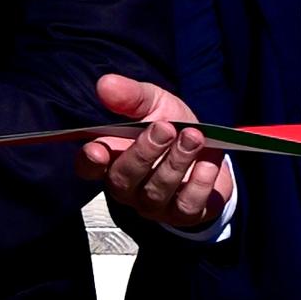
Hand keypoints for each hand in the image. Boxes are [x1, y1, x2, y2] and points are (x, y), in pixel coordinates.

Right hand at [80, 72, 227, 235]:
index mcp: (112, 159)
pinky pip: (186, 206)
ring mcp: (154, 205)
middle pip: (123, 180)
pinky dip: (199, 183)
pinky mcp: (184, 215)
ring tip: (193, 136)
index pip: (89, 167)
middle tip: (165, 128)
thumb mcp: (154, 103)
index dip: (90, 162)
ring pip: (155, 192)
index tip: (97, 149)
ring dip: (175, 162)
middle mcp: (128, 188)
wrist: (211, 148)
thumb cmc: (172, 126)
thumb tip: (105, 84)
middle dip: (144, 153)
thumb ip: (131, 96)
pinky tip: (208, 162)